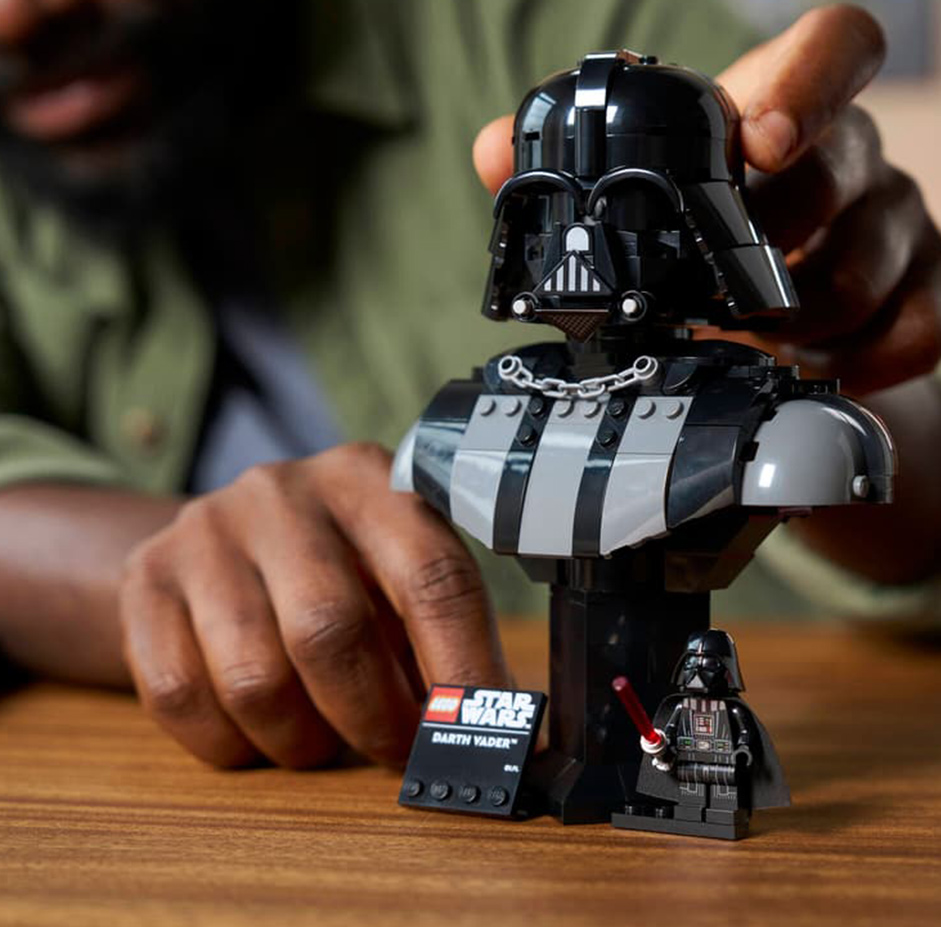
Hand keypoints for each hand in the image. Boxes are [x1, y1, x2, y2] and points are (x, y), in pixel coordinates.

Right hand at [119, 444, 508, 768]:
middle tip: (395, 752)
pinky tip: (258, 732)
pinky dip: (230, 743)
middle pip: (331, 630)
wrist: (225, 536)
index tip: (478, 734)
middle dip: (375, 717)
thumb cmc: (340, 566)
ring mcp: (207, 529)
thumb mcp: (397, 573)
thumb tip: (502, 735)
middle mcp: (285, 491)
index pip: (432, 576)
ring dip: (302, 739)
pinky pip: (180, 695)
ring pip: (254, 677)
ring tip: (322, 736)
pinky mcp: (147, 575)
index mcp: (370, 480)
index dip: (462, 668)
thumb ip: (442, 637)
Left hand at [473, 5, 940, 395]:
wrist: (782, 322)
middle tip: (705, 296)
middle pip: (838, 176)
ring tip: (737, 343)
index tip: (754, 144)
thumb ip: (571, 168)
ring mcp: (899, 226)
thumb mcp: (648, 196)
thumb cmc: (707, 238)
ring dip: (789, 321)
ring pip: (863, 272)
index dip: (805, 85)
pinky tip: (800, 373)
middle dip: (762, 244)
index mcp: (784, 109)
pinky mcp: (925, 297)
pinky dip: (851, 366)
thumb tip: (494, 151)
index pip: (835, 48)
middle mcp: (856, 157)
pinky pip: (913, 338)